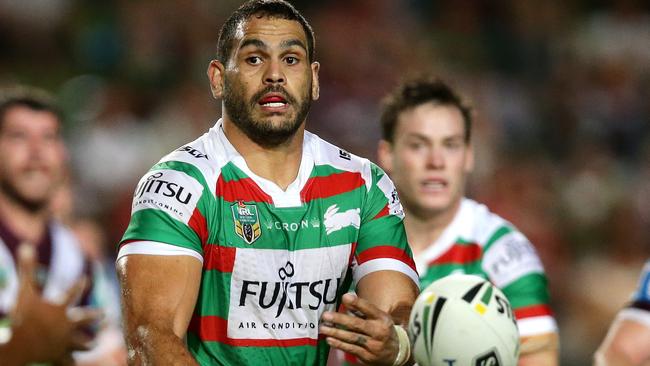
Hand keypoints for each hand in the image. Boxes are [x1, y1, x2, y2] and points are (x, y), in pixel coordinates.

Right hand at [7, 243, 102, 364]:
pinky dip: (70, 364)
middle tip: (104, 314)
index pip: (72, 294)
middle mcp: (68, 325)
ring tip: (91, 343)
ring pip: (80, 343)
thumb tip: (26, 245)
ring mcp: (65, 342)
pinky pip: (68, 362)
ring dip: (86, 342)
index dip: (78, 286)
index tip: (86, 279)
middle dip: (94, 316)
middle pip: (85, 319)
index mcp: (61, 309)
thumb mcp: (24, 292)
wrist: (20, 345)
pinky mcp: (59, 356)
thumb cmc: (23, 317)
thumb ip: (27, 269)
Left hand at [320, 293, 399, 364]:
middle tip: (326, 316)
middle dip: (340, 319)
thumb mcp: (378, 317)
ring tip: (323, 328)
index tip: (344, 297)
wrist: (396, 352)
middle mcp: (379, 331)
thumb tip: (346, 298)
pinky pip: (351, 349)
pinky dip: (339, 344)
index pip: (369, 309)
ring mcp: (373, 345)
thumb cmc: (382, 329)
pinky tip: (330, 340)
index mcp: (382, 319)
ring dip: (336, 333)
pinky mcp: (367, 356)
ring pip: (352, 338)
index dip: (357, 303)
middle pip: (357, 324)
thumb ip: (362, 309)